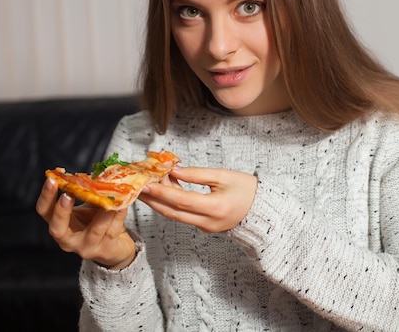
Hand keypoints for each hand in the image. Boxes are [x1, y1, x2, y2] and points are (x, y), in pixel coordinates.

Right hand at [35, 178, 135, 268]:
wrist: (116, 245)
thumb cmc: (98, 221)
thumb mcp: (89, 205)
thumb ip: (87, 192)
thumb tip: (95, 170)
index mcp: (61, 224)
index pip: (44, 211)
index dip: (46, 196)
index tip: (51, 179)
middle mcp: (69, 239)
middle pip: (57, 229)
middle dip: (61, 211)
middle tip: (67, 194)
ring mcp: (87, 247)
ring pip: (94, 230)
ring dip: (102, 212)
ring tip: (108, 197)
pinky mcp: (106, 250)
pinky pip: (112, 231)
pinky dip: (118, 216)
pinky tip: (123, 205)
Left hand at [139, 166, 256, 232]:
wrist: (263, 210)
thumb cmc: (246, 189)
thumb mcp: (223, 175)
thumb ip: (197, 174)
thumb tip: (173, 170)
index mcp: (215, 207)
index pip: (181, 200)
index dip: (162, 191)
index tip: (145, 183)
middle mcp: (208, 222)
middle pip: (172, 212)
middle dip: (152, 200)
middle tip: (136, 187)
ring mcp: (205, 227)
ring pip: (175, 216)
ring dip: (159, 202)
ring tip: (146, 188)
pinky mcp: (204, 227)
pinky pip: (183, 216)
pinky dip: (171, 204)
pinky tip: (164, 191)